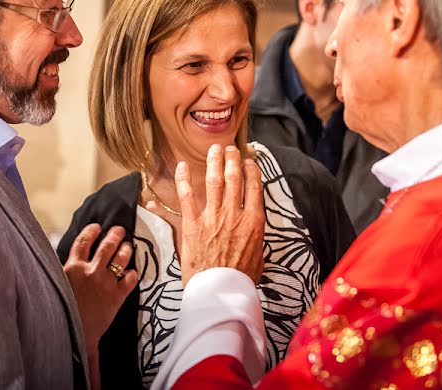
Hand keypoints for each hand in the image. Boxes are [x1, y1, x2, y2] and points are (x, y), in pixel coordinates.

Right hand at [63, 224, 137, 352]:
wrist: (74, 334)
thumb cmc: (62, 311)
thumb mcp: (58, 284)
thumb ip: (67, 271)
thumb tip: (74, 260)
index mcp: (73, 268)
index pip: (83, 241)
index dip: (91, 231)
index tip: (97, 227)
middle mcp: (91, 271)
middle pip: (107, 245)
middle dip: (115, 234)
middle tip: (120, 230)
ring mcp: (106, 283)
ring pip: (121, 258)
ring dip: (126, 249)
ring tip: (128, 245)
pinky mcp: (117, 296)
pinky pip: (130, 279)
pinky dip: (132, 273)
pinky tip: (132, 272)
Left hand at [175, 144, 264, 285]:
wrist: (219, 292)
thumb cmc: (240, 279)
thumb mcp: (258, 257)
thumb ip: (255, 239)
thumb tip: (253, 233)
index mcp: (253, 222)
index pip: (254, 187)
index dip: (251, 170)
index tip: (248, 162)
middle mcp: (234, 214)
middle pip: (234, 178)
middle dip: (232, 160)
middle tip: (230, 149)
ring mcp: (212, 217)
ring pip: (214, 181)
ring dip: (214, 162)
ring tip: (214, 149)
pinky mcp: (192, 224)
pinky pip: (186, 196)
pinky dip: (183, 179)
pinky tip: (183, 166)